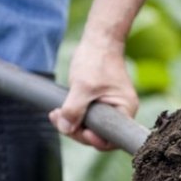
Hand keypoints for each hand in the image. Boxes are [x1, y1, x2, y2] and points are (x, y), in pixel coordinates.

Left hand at [49, 31, 138, 150]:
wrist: (99, 40)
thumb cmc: (96, 60)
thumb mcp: (83, 86)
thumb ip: (74, 109)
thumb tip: (65, 129)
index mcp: (125, 110)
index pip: (111, 139)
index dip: (94, 140)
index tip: (79, 131)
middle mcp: (121, 111)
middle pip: (98, 134)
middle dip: (76, 129)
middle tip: (59, 120)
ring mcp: (111, 107)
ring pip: (90, 126)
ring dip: (72, 123)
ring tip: (55, 114)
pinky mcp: (101, 103)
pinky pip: (88, 116)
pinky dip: (73, 115)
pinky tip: (59, 111)